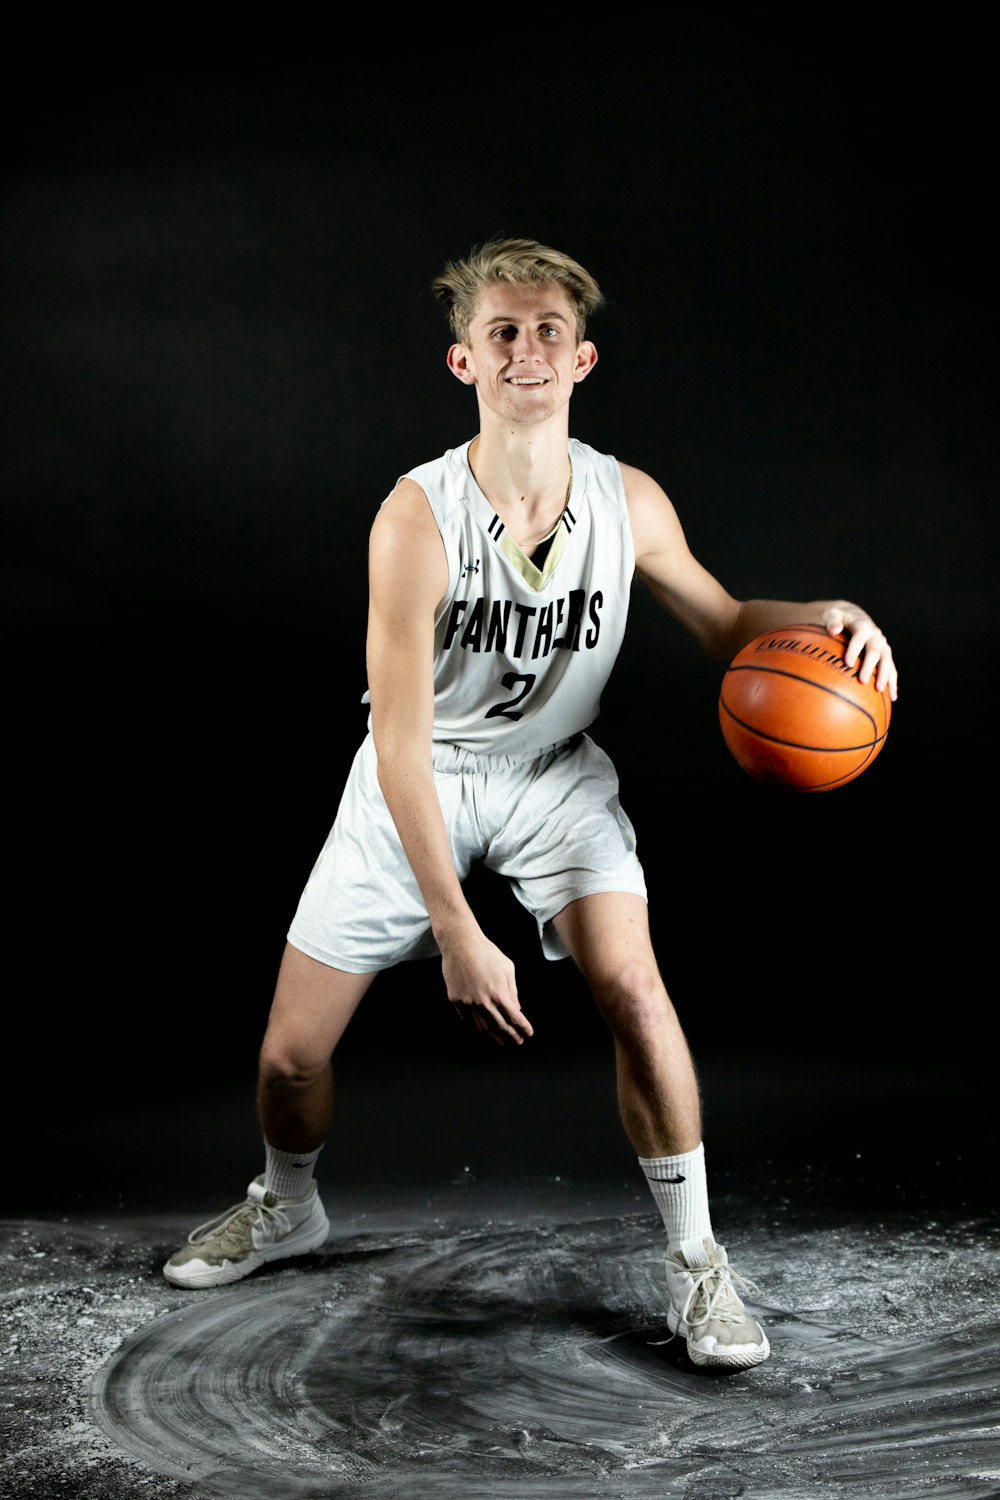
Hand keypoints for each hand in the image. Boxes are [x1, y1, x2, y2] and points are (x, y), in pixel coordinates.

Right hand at [440, 927, 533, 1046]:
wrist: (461, 944)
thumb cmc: (486, 953)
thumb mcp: (507, 968)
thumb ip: (512, 991)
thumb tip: (516, 1008)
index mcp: (499, 994)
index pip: (514, 1017)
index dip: (523, 1028)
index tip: (528, 1033)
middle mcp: (483, 1002)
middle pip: (500, 1026)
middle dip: (511, 1036)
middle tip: (517, 1042)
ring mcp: (468, 1003)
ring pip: (482, 1028)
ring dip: (493, 1036)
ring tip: (500, 1041)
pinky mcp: (456, 1000)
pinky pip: (466, 1020)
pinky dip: (476, 1028)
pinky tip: (482, 1031)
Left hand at [823, 605, 897, 700]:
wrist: (854, 617)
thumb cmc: (839, 618)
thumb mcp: (833, 614)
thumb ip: (832, 621)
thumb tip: (833, 629)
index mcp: (863, 626)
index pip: (859, 637)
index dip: (854, 649)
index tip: (848, 664)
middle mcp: (875, 636)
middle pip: (875, 651)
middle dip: (870, 666)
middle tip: (863, 681)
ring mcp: (882, 646)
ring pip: (887, 661)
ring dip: (885, 675)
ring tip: (880, 690)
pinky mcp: (885, 655)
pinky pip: (892, 670)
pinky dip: (893, 683)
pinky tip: (892, 697)